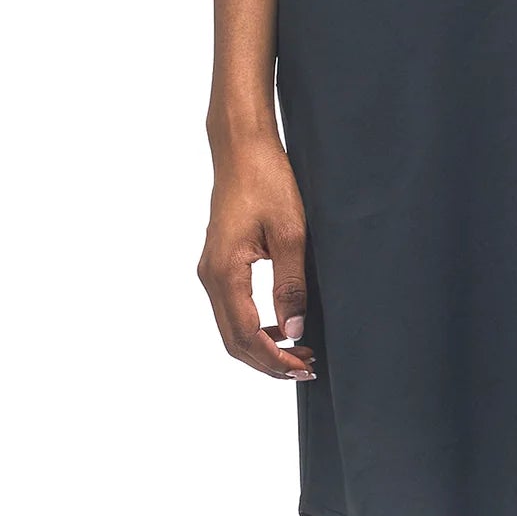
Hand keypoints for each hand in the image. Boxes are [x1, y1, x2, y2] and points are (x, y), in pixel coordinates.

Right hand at [198, 135, 315, 380]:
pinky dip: (254, 328)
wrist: (241, 148)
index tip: (304, 367)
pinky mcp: (218, 263)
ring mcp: (211, 270)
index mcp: (225, 272)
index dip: (275, 359)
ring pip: (231, 328)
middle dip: (268, 362)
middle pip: (233, 340)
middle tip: (306, 367)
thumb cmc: (266, 181)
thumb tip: (293, 330)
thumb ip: (291, 285)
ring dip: (262, 347)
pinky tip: (281, 327)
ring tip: (298, 350)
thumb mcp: (291, 234)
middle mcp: (210, 276)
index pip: (246, 336)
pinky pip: (231, 309)